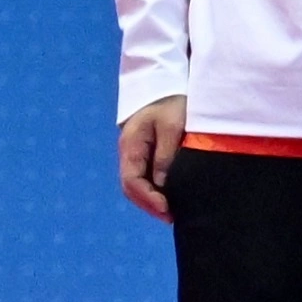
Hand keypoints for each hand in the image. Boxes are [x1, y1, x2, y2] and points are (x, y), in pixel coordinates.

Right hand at [120, 98, 182, 219]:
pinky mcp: (145, 152)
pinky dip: (154, 190)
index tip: (166, 209)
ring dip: (151, 200)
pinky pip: (145, 176)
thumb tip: (162, 183)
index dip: (148, 198)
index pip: (132, 180)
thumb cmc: (170, 102)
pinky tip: (169, 197)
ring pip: (137, 184)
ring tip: (171, 213)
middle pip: (131, 187)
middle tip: (170, 217)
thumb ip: (166, 154)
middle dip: (149, 204)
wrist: (164, 84)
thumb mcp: (172, 126)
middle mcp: (129, 153)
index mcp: (131, 146)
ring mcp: (135, 153)